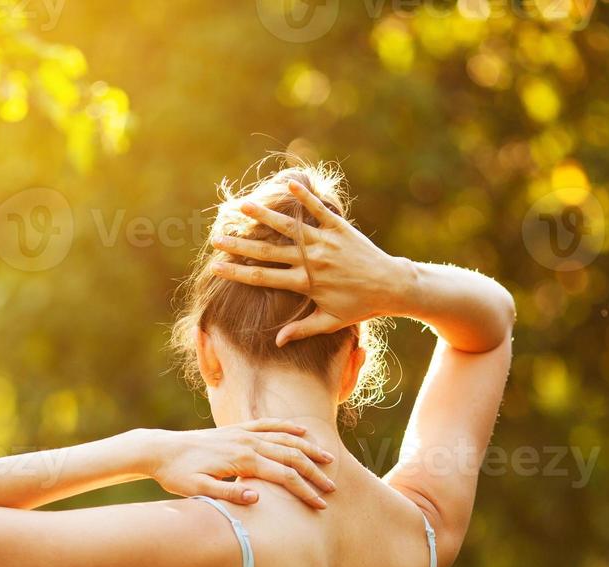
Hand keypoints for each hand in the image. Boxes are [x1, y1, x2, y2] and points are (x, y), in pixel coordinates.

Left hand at [144, 419, 336, 509]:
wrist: (160, 450)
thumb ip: (227, 494)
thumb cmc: (177, 474)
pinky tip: (302, 431)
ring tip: (328, 459)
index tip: (319, 505)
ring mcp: (242, 433)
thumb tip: (256, 498)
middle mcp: (246, 442)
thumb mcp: (197, 490)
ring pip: (284, 438)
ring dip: (308, 448)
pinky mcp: (237, 429)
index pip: (283, 476)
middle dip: (313, 473)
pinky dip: (287, 427)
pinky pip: (268, 424)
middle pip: (290, 456)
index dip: (303, 491)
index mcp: (242, 460)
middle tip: (331, 489)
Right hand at [209, 181, 411, 345]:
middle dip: (240, 245)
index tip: (216, 267)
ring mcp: (325, 243)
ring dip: (263, 216)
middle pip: (268, 252)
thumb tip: (276, 340)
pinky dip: (305, 198)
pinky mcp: (340, 228)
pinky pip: (319, 211)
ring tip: (242, 207)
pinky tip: (289, 184)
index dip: (237, 273)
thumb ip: (302, 330)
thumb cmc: (360, 307)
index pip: (264, 277)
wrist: (392, 286)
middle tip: (216, 239)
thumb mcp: (330, 322)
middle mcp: (312, 262)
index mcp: (306, 284)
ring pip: (289, 228)